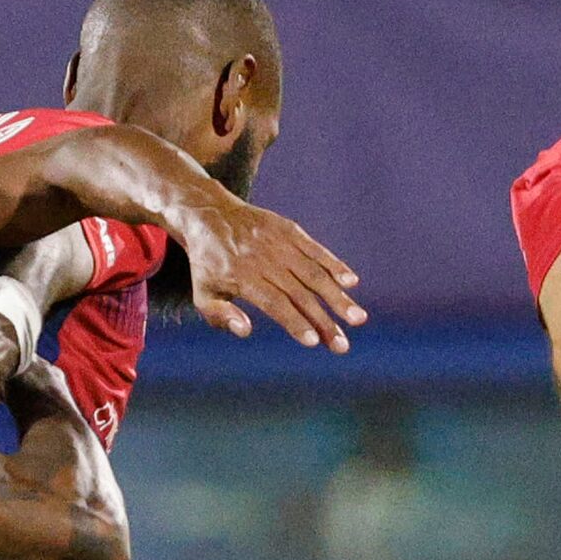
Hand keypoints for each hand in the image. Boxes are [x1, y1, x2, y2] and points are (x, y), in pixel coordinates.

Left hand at [173, 197, 365, 351]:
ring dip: (338, 297)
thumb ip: (220, 315)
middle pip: (300, 294)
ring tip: (358, 318)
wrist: (209, 214)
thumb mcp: (202, 292)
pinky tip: (352, 282)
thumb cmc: (208, 263)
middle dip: (324, 321)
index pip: (275, 303)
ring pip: (314, 274)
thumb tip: (246, 330)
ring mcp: (280, 244)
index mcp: (243, 277)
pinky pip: (316, 250)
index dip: (295, 322)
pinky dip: (335, 265)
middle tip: (342, 346)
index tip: (313, 341)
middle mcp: (265, 260)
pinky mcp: (290, 231)